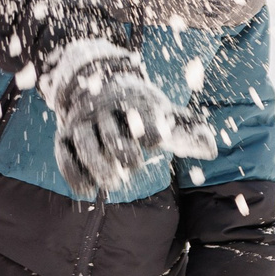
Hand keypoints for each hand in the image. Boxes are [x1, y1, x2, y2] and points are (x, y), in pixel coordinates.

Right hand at [43, 38, 213, 197]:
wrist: (92, 85)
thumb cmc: (137, 106)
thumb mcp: (161, 110)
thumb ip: (186, 130)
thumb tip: (210, 152)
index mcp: (133, 99)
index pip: (141, 115)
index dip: (150, 130)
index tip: (157, 143)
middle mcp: (103, 109)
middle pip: (111, 133)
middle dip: (123, 152)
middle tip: (133, 166)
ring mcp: (81, 122)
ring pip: (85, 144)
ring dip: (98, 167)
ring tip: (112, 184)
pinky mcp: (64, 135)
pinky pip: (64, 155)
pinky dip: (73, 174)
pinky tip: (87, 190)